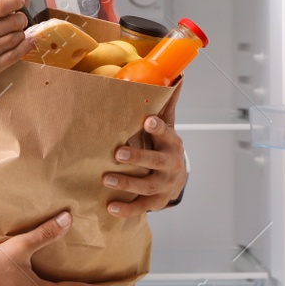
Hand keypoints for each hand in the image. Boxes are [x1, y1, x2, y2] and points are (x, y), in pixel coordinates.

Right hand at [0, 0, 31, 101]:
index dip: (14, 1)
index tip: (18, 0)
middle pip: (11, 22)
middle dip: (20, 17)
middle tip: (18, 17)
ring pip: (15, 38)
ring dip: (21, 32)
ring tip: (17, 30)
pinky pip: (14, 57)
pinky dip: (24, 48)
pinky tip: (26, 42)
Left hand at [104, 86, 185, 216]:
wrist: (178, 181)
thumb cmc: (166, 148)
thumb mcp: (169, 128)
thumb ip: (167, 105)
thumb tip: (177, 77)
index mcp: (172, 143)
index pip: (166, 133)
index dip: (157, 128)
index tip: (146, 120)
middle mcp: (170, 164)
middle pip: (155, 162)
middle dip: (138, 157)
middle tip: (118, 153)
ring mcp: (164, 185)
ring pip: (146, 185)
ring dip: (126, 183)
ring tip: (106, 179)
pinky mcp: (156, 202)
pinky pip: (141, 206)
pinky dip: (126, 209)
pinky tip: (110, 207)